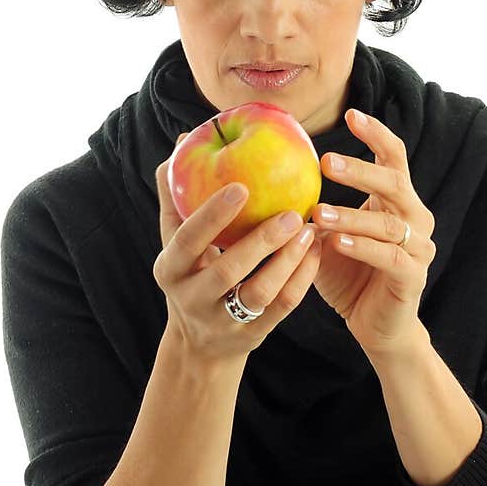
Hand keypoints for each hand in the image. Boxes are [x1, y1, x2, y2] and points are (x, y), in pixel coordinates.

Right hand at [153, 133, 322, 363]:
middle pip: (226, 270)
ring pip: (258, 293)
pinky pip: (281, 306)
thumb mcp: (176, 243)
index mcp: (170, 269)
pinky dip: (301, 278)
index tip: (242, 186)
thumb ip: (177, 195)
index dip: (212, 215)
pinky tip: (316, 251)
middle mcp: (191, 298)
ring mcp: (223, 321)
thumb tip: (184, 141)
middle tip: (292, 212)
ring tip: (309, 230)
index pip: (186, 240)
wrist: (199, 344)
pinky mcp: (253, 335)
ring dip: (287, 261)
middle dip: (260, 241)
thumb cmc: (191, 274)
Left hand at [310, 109, 435, 356]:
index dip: (376, 134)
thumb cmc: (350, 276)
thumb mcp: (328, 236)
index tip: (350, 114)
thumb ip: (315, 210)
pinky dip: (363, 247)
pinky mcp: (413, 276)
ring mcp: (419, 247)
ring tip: (318, 212)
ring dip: (351, 215)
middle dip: (360, 171)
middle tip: (325, 162)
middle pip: (395, 182)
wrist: (378, 327)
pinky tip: (337, 242)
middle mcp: (416, 217)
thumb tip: (274, 181)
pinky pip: (389, 257)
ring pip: (389, 223)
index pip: (394, 157)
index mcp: (398, 201)